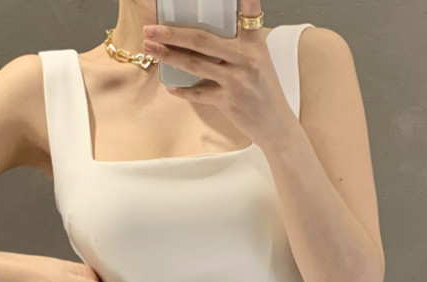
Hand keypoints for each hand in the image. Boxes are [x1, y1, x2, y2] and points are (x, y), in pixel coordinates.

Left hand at [142, 0, 294, 146]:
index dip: (243, 0)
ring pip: (195, 65)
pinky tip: (169, 86)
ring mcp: (236, 81)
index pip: (248, 14)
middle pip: (203, 41)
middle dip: (173, 33)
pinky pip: (198, 93)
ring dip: (169, 56)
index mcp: (254, 44)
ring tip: (151, 49)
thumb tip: (203, 38)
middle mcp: (246, 58)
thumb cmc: (264, 90)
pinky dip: (182, 90)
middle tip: (152, 29)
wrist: (275, 123)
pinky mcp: (228, 101)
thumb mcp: (259, 60)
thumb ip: (238, 46)